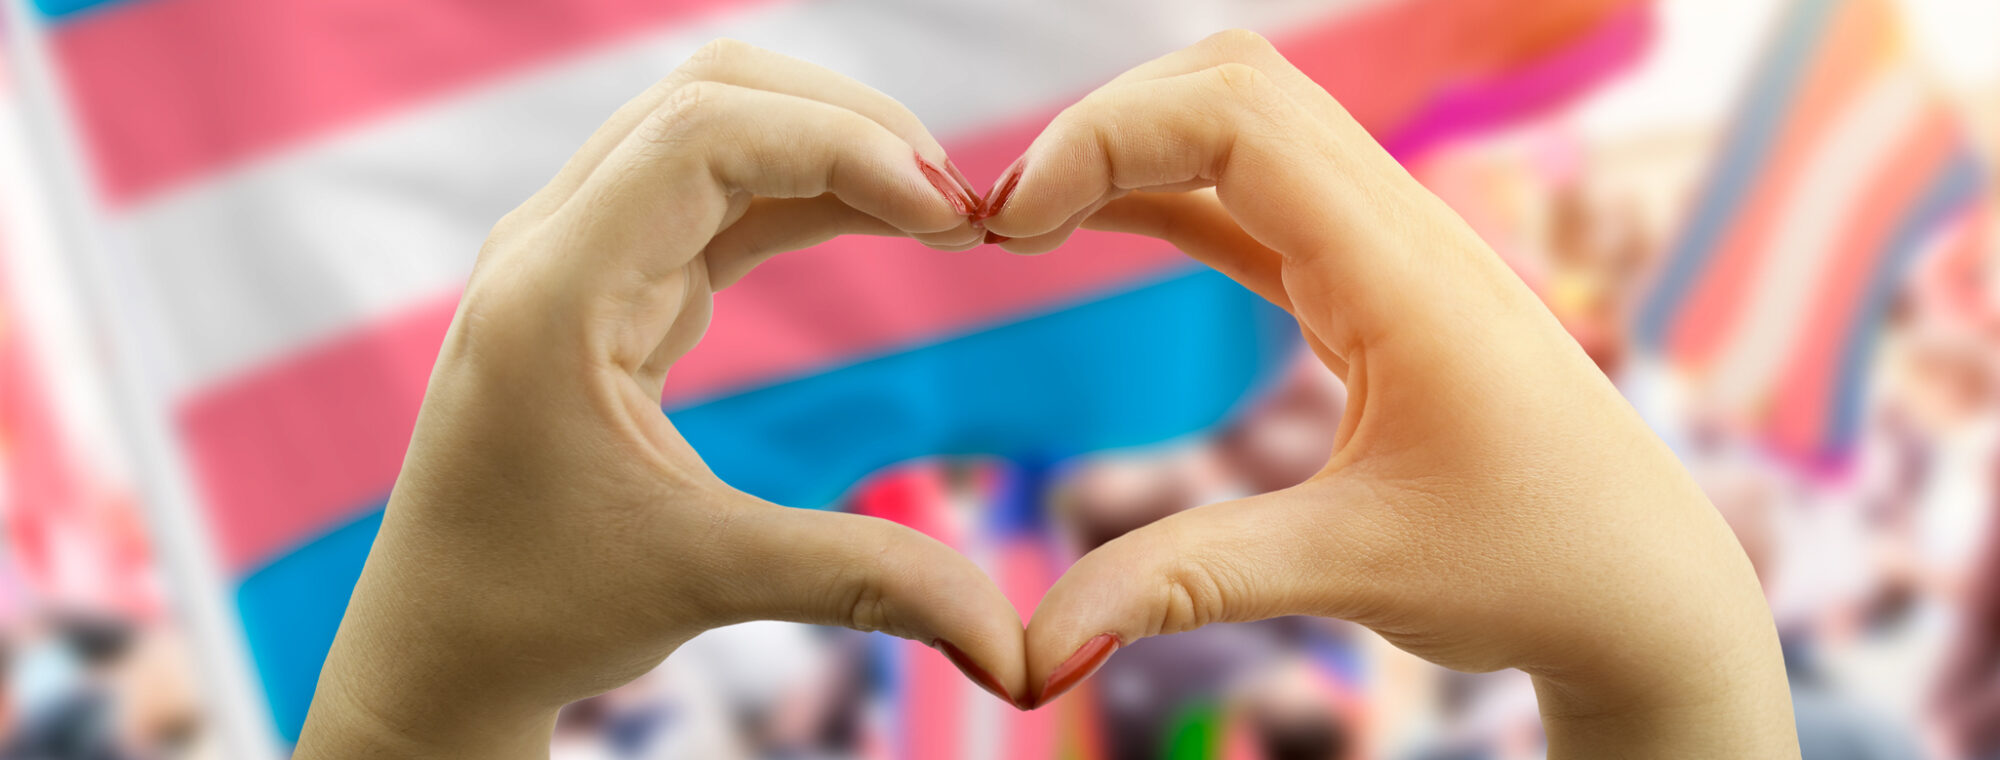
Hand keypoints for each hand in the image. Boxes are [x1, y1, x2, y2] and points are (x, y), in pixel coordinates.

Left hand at [295, 41, 1027, 759]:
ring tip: (941, 213)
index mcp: (554, 292)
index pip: (704, 136)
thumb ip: (866, 580)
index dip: (843, 146)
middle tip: (961, 205)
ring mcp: (577, 254)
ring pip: (715, 130)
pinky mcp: (607, 282)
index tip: (952, 215)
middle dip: (849, 125)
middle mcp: (554, 245)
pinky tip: (885, 221)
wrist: (438, 647)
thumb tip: (1014, 646)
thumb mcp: (708, 582)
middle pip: (713, 97)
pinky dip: (806, 193)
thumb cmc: (538, 610)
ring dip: (832, 150)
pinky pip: (715, 194)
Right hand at [983, 31, 1799, 757]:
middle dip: (1104, 123)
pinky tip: (1096, 222)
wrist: (1644, 586)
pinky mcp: (1375, 285)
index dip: (1105, 136)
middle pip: (1234, 86)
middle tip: (1001, 219)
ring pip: (1247, 125)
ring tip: (1026, 220)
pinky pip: (1258, 197)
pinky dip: (1169, 193)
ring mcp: (1391, 247)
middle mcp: (1401, 228)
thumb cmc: (1534, 568)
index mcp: (1402, 270)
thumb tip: (1034, 653)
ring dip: (1133, 148)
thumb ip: (1187, 583)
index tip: (1012, 224)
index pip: (1237, 118)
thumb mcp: (1352, 569)